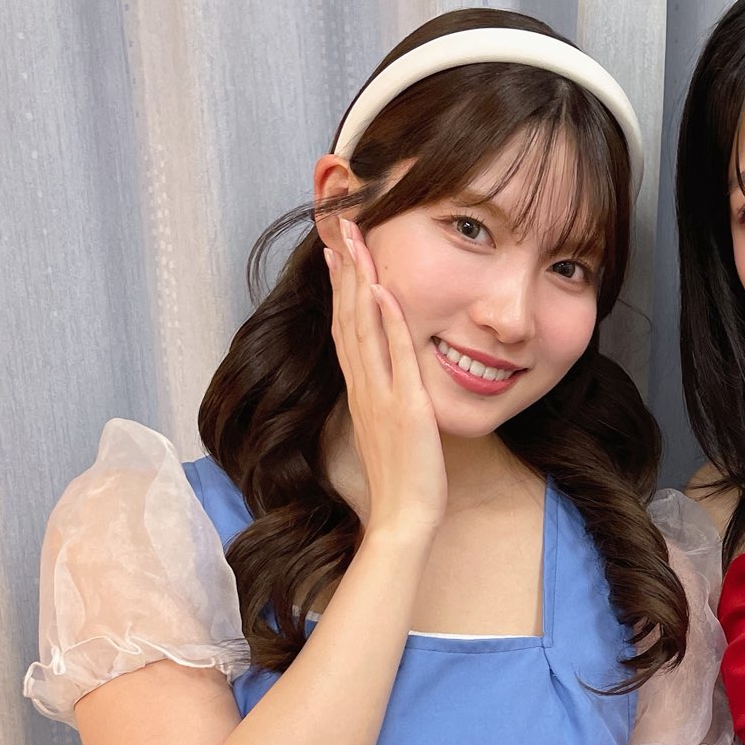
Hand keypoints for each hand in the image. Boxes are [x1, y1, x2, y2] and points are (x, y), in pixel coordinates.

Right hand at [326, 218, 446, 539]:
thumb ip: (386, 402)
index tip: (339, 251)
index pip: (345, 328)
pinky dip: (389, 323)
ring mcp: (381, 396)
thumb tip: (390, 382)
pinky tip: (387, 291)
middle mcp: (364, 388)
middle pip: (348, 317)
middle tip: (342, 225)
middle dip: (346, 269)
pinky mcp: (404, 409)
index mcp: (361, 392)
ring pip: (364, 328)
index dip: (342, 288)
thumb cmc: (402, 481)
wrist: (402, 519)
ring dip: (361, 282)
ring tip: (357, 240)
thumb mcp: (390, 431)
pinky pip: (395, 358)